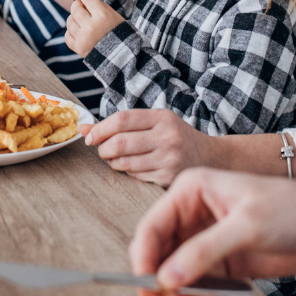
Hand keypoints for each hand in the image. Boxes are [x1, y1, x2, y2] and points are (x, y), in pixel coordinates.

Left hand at [65, 0, 123, 55]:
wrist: (121, 53)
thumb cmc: (118, 31)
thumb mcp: (113, 15)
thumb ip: (99, 6)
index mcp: (102, 16)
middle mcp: (91, 26)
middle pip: (76, 9)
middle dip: (77, 4)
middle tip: (80, 5)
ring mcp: (83, 38)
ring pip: (70, 21)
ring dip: (74, 18)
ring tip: (81, 20)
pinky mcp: (78, 48)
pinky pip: (67, 35)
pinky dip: (71, 32)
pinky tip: (78, 31)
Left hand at [85, 109, 215, 185]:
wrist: (211, 158)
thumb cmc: (177, 137)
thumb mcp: (156, 122)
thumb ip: (123, 124)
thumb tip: (83, 128)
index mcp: (163, 117)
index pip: (122, 119)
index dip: (100, 128)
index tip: (90, 136)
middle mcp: (167, 136)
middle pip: (119, 142)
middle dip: (103, 148)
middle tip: (102, 150)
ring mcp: (168, 158)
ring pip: (124, 163)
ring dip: (112, 162)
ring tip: (115, 158)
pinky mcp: (168, 177)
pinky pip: (135, 176)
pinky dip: (127, 172)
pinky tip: (132, 167)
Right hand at [129, 168, 295, 295]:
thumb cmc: (288, 209)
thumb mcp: (246, 226)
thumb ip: (204, 252)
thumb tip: (166, 279)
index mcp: (191, 190)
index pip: (151, 227)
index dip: (144, 259)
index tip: (147, 289)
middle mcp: (190, 214)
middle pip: (157, 254)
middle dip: (164, 280)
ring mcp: (202, 239)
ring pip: (173, 274)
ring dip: (184, 292)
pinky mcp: (215, 261)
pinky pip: (194, 285)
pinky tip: (222, 294)